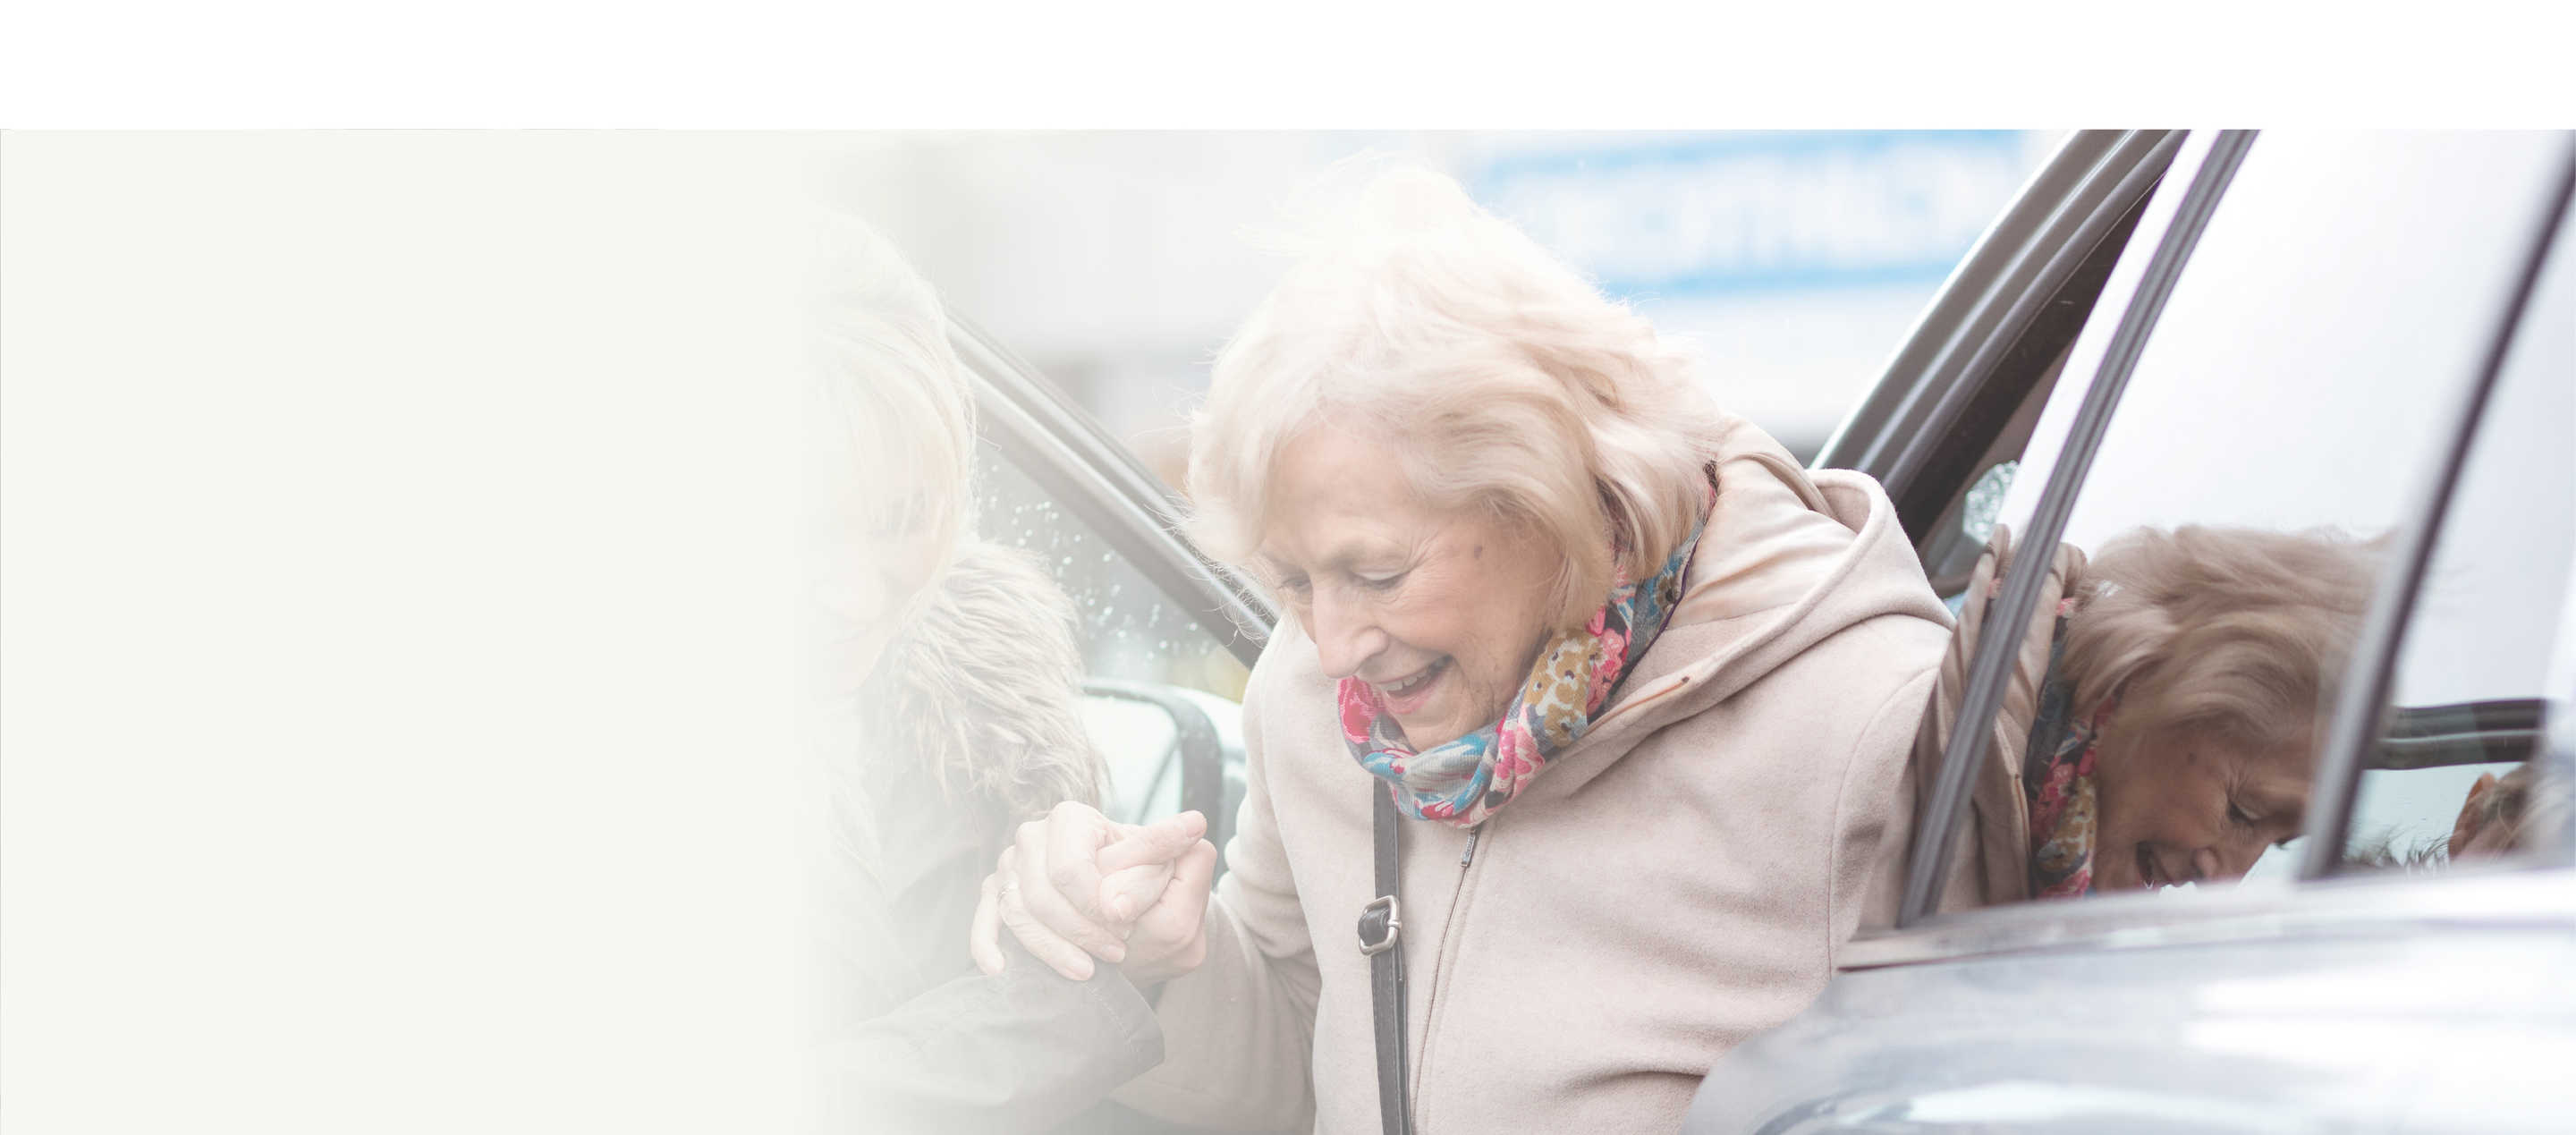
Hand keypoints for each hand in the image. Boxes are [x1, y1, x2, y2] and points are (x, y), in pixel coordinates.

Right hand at [968, 803, 1205, 979]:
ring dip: (1051, 948)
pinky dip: (988, 946)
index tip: (1125, 924)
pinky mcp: (993, 899)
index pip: (1071, 867)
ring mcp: (1008, 869)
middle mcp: (1033, 837)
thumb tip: (1195, 827)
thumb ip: (1180, 853)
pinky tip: (1002, 969)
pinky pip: (982, 924)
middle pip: (1041, 893)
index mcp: (1072, 819)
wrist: (1122, 919)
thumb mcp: (1169, 872)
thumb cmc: (1143, 890)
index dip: (1096, 903)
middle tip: (1117, 952)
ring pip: (1016, 913)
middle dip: (1080, 930)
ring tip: (1088, 971)